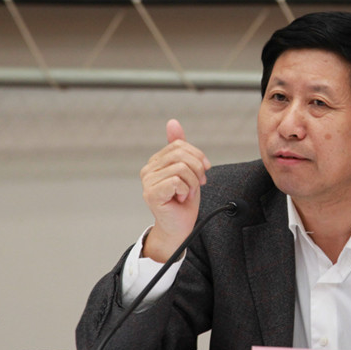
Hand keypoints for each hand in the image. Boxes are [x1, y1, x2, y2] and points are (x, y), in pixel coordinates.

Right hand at [139, 119, 210, 261]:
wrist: (180, 227)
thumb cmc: (184, 201)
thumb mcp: (188, 170)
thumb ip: (181, 148)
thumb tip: (172, 122)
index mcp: (156, 161)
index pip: (180, 145)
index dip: (197, 157)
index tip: (203, 172)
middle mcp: (148, 169)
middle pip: (182, 154)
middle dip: (197, 170)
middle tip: (196, 185)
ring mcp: (148, 181)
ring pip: (182, 168)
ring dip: (192, 183)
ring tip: (186, 194)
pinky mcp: (151, 193)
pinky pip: (177, 181)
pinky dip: (185, 191)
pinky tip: (180, 199)